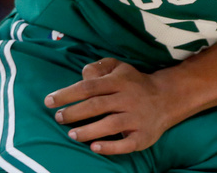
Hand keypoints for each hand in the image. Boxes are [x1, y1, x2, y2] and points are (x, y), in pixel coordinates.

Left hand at [46, 58, 172, 154]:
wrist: (167, 98)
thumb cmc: (135, 84)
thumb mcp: (120, 68)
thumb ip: (100, 67)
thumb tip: (82, 73)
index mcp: (119, 81)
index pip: (89, 86)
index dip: (67, 94)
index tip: (49, 101)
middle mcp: (128, 98)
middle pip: (97, 105)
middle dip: (74, 112)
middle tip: (58, 118)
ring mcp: (137, 118)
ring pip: (110, 124)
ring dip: (88, 131)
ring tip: (71, 135)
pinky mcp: (143, 136)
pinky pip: (126, 143)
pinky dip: (110, 147)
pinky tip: (94, 147)